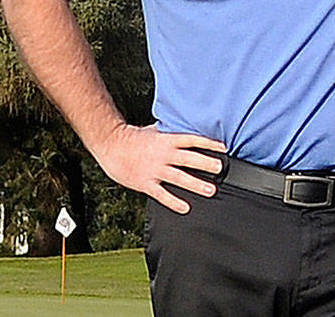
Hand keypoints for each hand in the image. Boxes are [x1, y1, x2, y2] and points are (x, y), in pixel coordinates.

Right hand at [91, 124, 226, 213]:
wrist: (110, 145)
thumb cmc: (133, 137)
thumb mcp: (155, 130)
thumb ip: (171, 132)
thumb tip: (185, 127)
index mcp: (167, 140)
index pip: (192, 140)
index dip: (209, 143)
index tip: (224, 148)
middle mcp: (163, 154)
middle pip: (189, 159)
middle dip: (206, 163)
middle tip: (221, 168)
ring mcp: (155, 169)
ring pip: (179, 178)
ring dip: (196, 184)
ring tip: (211, 190)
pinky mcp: (145, 183)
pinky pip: (162, 194)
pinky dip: (174, 202)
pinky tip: (185, 207)